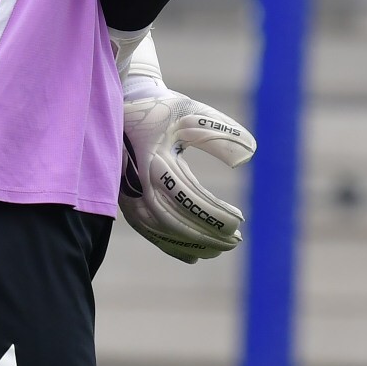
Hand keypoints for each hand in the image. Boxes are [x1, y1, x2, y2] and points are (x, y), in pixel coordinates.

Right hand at [112, 29, 255, 261]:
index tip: (240, 220)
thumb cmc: (159, 110)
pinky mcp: (126, 201)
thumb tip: (246, 159)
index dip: (214, 214)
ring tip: (218, 249)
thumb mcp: (190, 112)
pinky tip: (193, 256)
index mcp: (154, 161)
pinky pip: (148, 231)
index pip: (187, 198)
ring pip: (159, 231)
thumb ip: (220, 132)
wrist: (120, 109)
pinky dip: (171, 246)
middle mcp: (137, 184)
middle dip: (206, 235)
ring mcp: (128, 195)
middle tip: (234, 241)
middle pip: (173, 221)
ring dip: (190, 244)